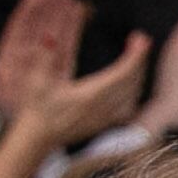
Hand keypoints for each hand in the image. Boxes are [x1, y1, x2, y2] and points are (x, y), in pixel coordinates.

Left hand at [0, 0, 86, 122]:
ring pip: (54, 29)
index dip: (28, 10)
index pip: (21, 27)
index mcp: (11, 55)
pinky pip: (67, 42)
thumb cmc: (3, 111)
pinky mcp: (58, 65)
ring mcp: (44, 57)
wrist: (20, 128)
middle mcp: (28, 52)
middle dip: (49, 3)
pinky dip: (72, 26)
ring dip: (61, 9)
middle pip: (40, 23)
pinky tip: (79, 10)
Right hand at [9, 32, 151, 149]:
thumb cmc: (36, 110)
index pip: (123, 72)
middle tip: (140, 41)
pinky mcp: (103, 124)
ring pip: (134, 94)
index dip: (136, 54)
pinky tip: (132, 85)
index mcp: (91, 94)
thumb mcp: (36, 82)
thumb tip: (48, 37)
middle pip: (133, 80)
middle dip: (140, 59)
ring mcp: (105, 117)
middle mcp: (103, 106)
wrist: (36, 140)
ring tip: (136, 58)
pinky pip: (129, 107)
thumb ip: (45, 57)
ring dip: (139, 74)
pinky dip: (135, 92)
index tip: (141, 38)